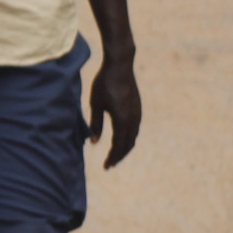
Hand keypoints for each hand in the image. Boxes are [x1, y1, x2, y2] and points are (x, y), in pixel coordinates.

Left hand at [87, 51, 141, 168]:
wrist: (120, 65)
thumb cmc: (104, 83)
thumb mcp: (95, 104)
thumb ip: (96, 124)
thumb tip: (94, 143)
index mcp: (122, 120)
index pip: (118, 145)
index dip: (112, 157)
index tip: (106, 167)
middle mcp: (133, 119)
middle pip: (128, 144)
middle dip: (119, 156)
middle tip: (110, 164)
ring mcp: (137, 113)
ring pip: (133, 137)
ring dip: (125, 147)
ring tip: (115, 154)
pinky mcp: (137, 108)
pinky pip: (135, 128)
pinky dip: (128, 137)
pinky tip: (122, 138)